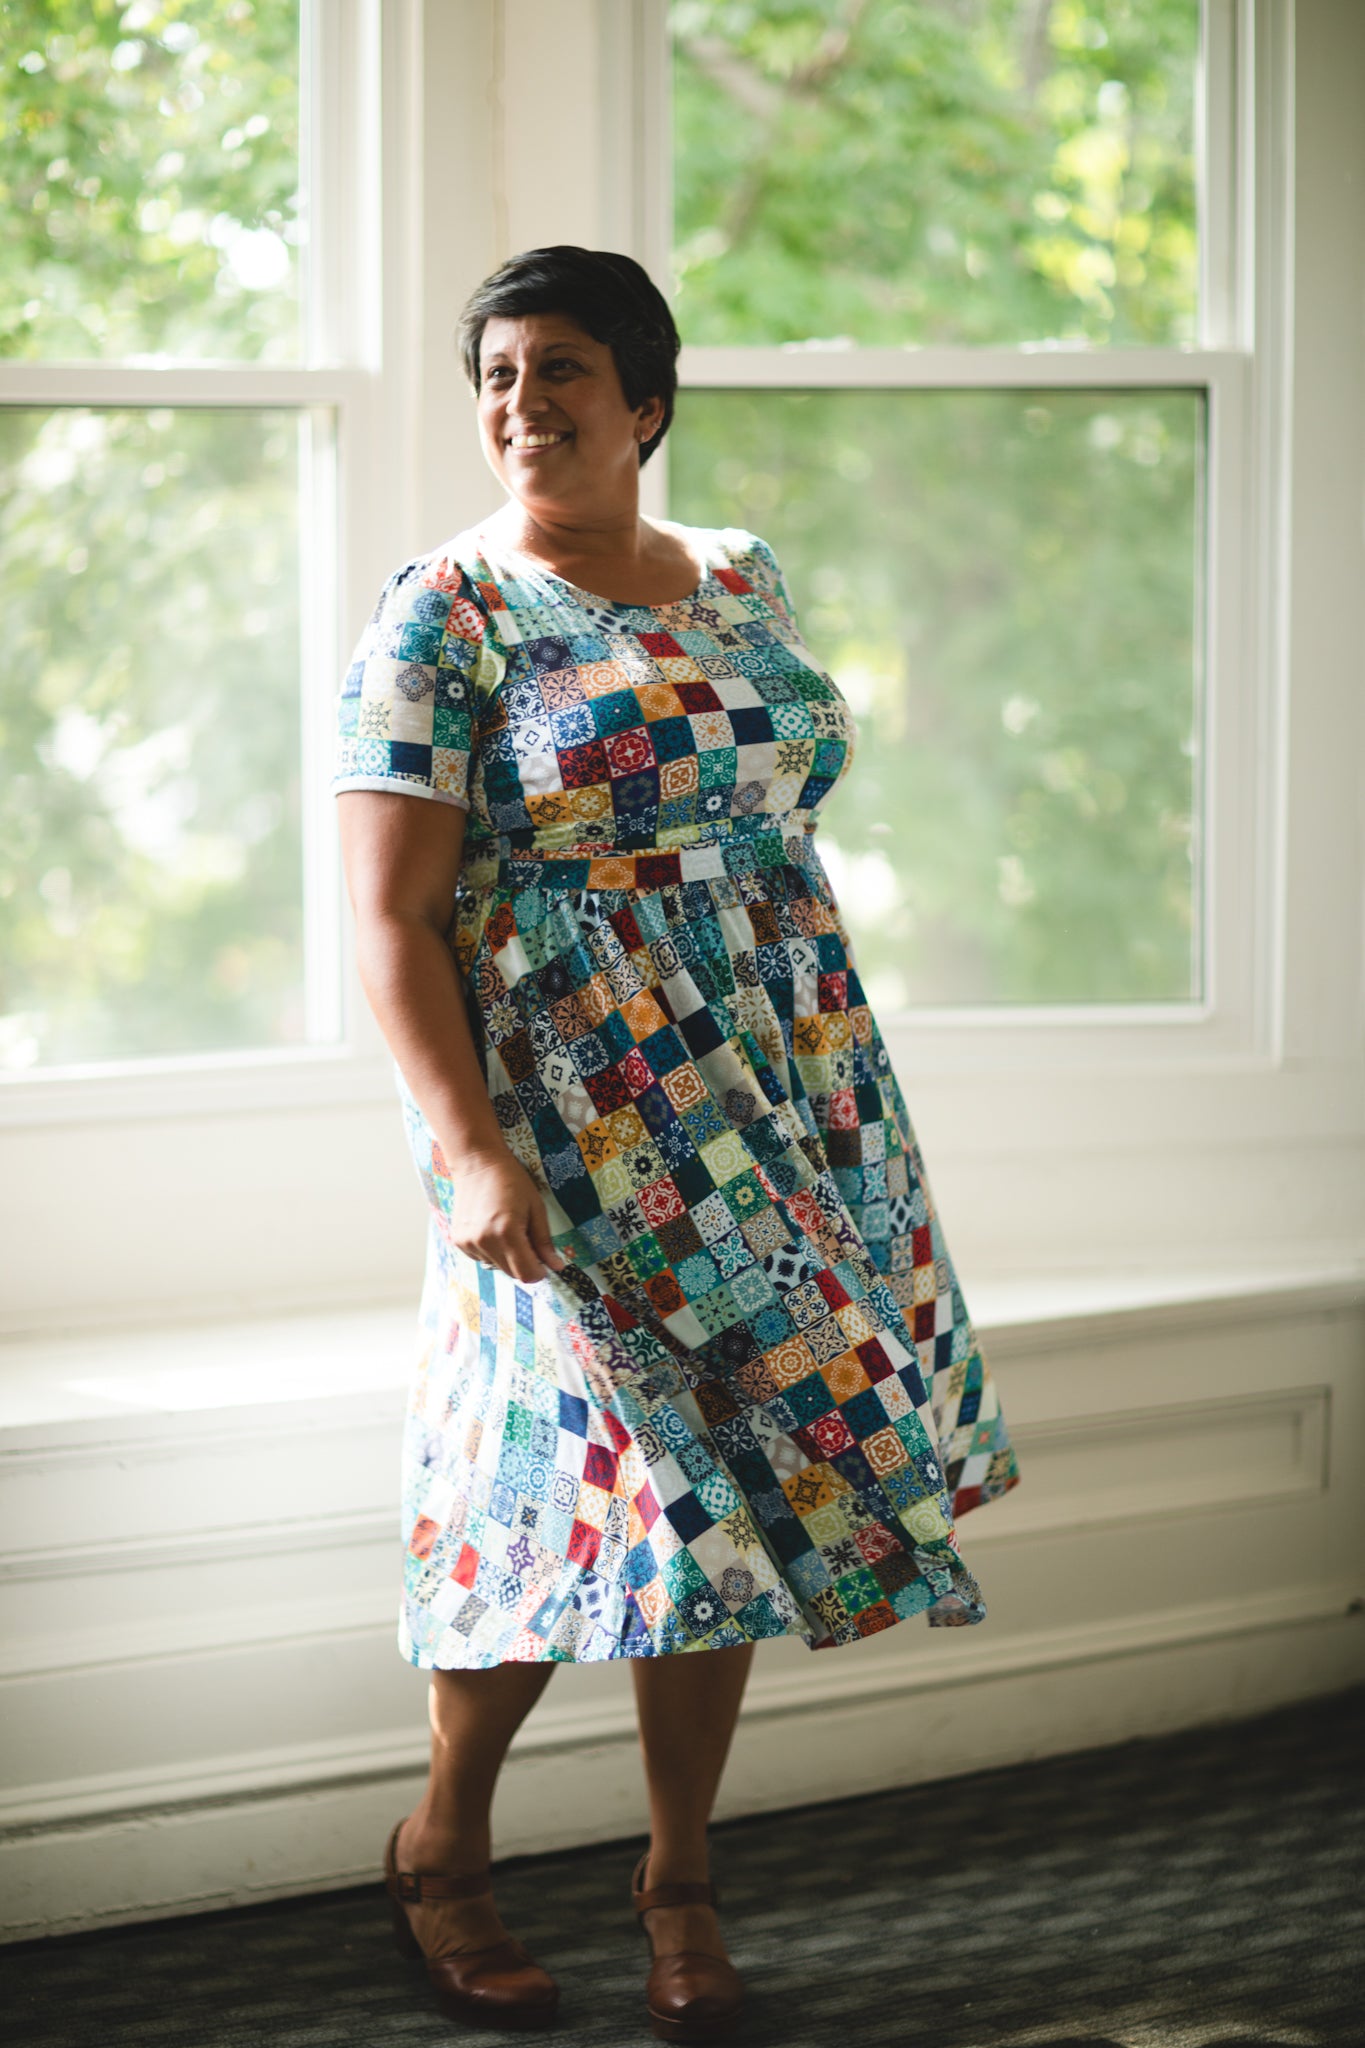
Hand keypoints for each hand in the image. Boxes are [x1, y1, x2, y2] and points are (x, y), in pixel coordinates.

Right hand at [445, 1147, 565, 1283]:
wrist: (477, 1163)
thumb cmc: (512, 1181)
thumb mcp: (536, 1208)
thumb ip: (544, 1241)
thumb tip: (557, 1266)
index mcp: (507, 1233)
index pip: (525, 1274)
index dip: (538, 1273)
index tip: (543, 1263)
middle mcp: (484, 1242)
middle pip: (511, 1273)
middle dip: (524, 1263)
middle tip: (526, 1238)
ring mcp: (468, 1243)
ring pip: (496, 1266)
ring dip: (507, 1257)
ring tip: (506, 1229)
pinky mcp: (458, 1241)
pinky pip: (481, 1258)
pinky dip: (491, 1251)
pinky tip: (491, 1228)